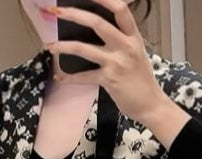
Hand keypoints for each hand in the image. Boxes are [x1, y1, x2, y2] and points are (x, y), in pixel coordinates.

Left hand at [44, 0, 189, 140]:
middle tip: (56, 12)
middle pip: (97, 23)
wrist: (151, 105)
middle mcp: (125, 46)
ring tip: (49, 46)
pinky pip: (84, 77)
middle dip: (74, 15)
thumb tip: (98, 30)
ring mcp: (116, 63)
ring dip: (63, 46)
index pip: (120, 9)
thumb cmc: (142, 80)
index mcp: (133, 37)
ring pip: (84, 48)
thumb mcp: (137, 53)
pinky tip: (60, 76)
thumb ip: (121, 40)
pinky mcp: (109, 80)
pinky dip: (70, 77)